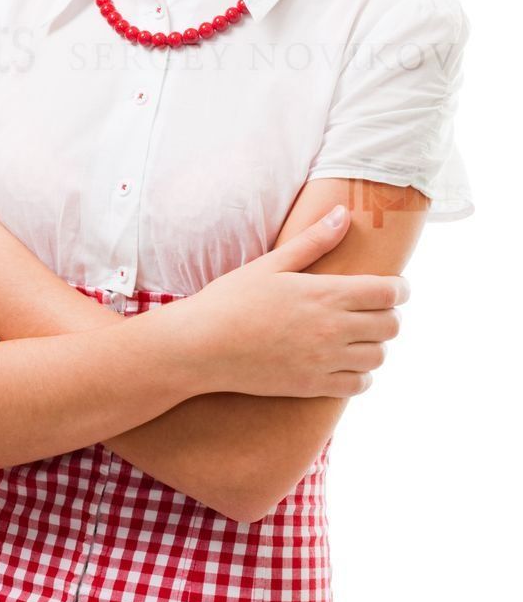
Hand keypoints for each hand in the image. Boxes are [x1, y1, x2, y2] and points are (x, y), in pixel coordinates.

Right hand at [183, 205, 409, 398]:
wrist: (201, 346)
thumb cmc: (232, 299)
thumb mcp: (272, 263)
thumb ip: (314, 241)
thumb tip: (343, 214)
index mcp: (324, 294)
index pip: (388, 293)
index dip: (400, 288)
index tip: (395, 286)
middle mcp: (331, 329)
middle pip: (391, 325)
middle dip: (390, 314)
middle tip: (374, 308)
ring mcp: (324, 361)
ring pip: (379, 356)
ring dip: (376, 343)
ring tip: (358, 333)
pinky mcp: (313, 387)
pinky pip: (359, 385)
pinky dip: (361, 374)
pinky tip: (344, 360)